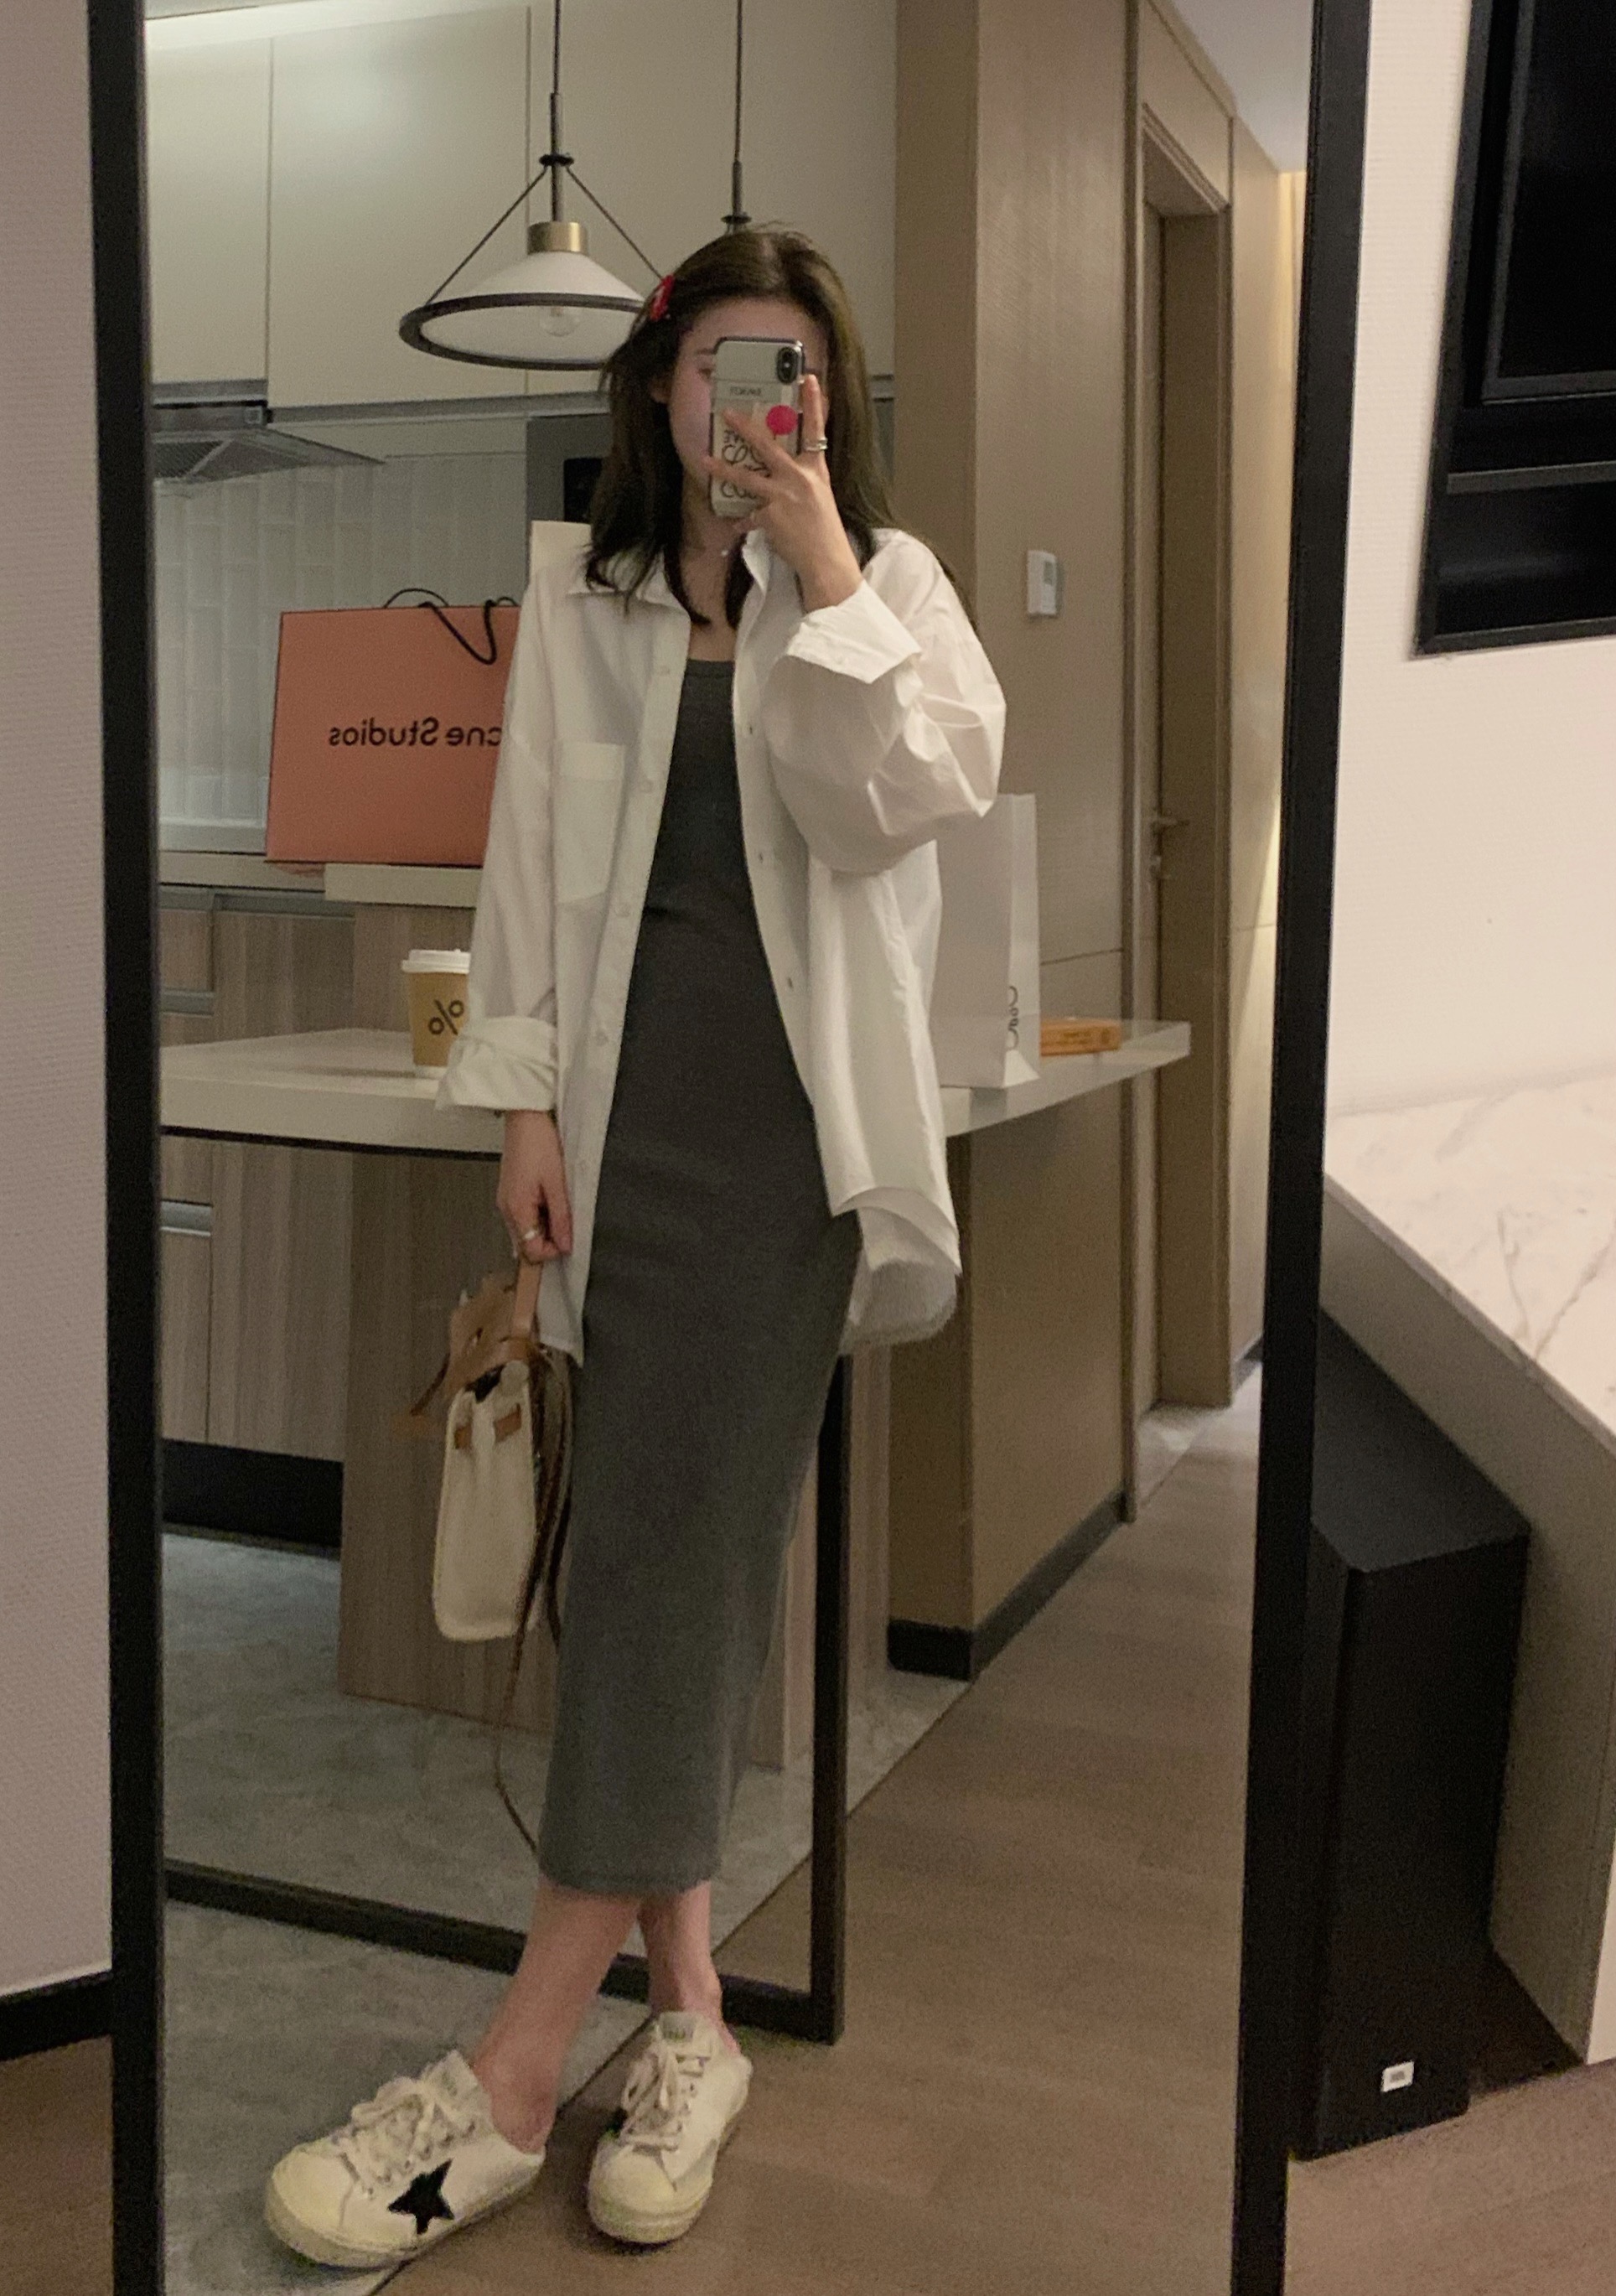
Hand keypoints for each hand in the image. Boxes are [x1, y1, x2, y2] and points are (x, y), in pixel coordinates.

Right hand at [497, 1109, 572, 1262]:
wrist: (525, 1118)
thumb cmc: (538, 1143)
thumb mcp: (557, 1183)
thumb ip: (561, 1217)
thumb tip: (566, 1244)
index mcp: (516, 1209)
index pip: (530, 1250)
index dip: (551, 1251)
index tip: (569, 1239)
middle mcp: (507, 1208)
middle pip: (526, 1242)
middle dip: (548, 1239)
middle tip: (567, 1221)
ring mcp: (507, 1200)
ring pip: (526, 1229)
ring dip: (544, 1226)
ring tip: (559, 1203)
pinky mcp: (510, 1191)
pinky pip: (524, 1214)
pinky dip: (539, 1214)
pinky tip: (551, 1197)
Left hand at [701, 374, 862, 612]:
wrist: (826, 560)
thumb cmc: (824, 531)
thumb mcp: (820, 497)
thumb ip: (802, 480)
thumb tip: (783, 475)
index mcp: (816, 471)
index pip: (817, 431)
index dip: (813, 404)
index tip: (808, 379)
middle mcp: (799, 478)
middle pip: (768, 446)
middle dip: (746, 428)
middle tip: (728, 413)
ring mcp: (783, 496)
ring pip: (747, 477)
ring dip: (724, 468)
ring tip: (705, 460)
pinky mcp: (770, 516)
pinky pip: (748, 517)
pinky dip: (743, 523)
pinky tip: (739, 528)